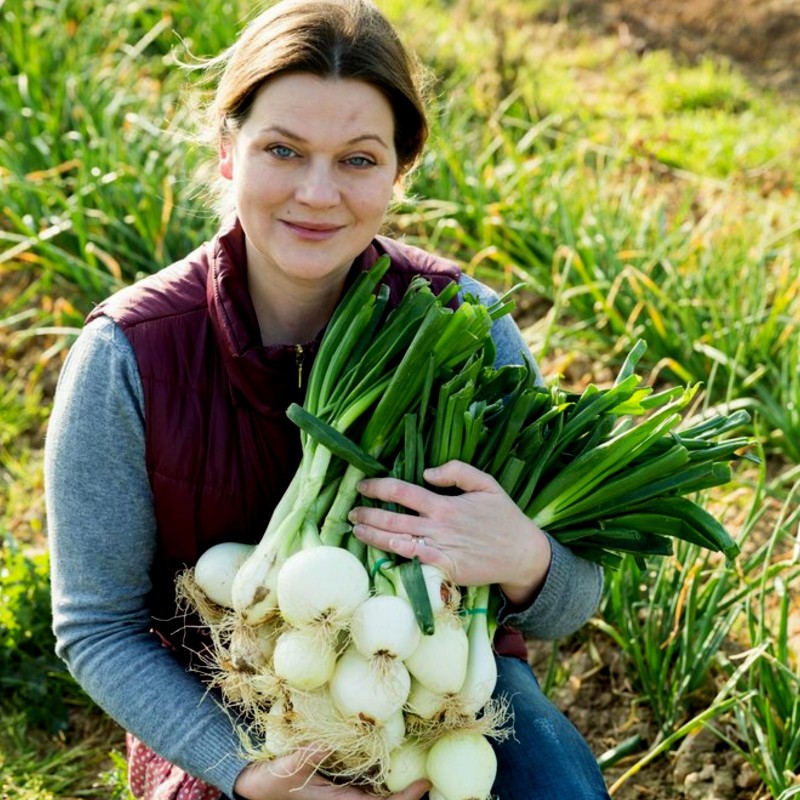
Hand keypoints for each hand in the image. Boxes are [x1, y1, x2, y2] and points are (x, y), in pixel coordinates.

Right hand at [233, 748, 429, 798]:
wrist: (252, 787)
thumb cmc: (269, 782)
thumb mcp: (290, 766)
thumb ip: (311, 754)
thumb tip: (331, 739)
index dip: (404, 798)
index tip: (425, 784)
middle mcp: (343, 799)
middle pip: (383, 799)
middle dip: (406, 788)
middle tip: (429, 767)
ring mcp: (340, 792)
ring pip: (374, 789)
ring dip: (393, 779)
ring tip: (414, 756)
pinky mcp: (333, 781)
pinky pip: (362, 779)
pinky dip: (377, 769)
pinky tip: (385, 751)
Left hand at [349, 460, 551, 606]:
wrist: (522, 554)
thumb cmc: (504, 517)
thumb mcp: (486, 483)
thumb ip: (457, 471)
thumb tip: (426, 473)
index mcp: (446, 504)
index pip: (403, 492)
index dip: (378, 488)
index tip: (363, 486)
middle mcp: (438, 526)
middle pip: (393, 519)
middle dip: (368, 514)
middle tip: (351, 511)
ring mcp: (440, 550)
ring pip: (398, 542)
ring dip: (373, 536)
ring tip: (355, 530)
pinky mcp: (444, 570)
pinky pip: (414, 563)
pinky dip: (394, 557)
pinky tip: (379, 553)